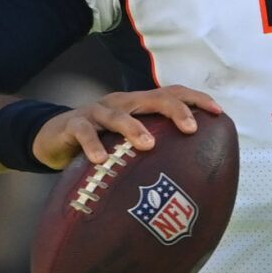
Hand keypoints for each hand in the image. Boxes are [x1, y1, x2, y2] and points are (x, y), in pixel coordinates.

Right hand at [32, 85, 222, 169]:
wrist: (52, 138)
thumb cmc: (101, 144)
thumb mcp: (128, 144)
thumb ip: (153, 153)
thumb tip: (190, 178)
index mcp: (139, 105)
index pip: (172, 94)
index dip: (196, 100)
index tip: (219, 113)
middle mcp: (122, 103)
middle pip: (154, 98)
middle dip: (176, 110)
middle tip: (192, 128)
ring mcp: (97, 111)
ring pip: (119, 114)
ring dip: (134, 129)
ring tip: (149, 145)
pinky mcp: (74, 124)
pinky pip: (85, 132)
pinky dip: (94, 145)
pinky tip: (102, 161)